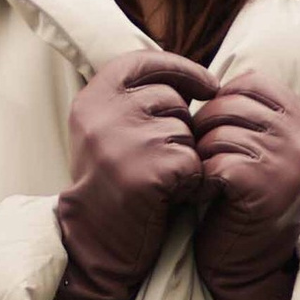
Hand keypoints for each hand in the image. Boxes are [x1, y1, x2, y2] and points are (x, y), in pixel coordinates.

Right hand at [50, 51, 209, 299]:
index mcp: (92, 98)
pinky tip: (168, 194)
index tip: (207, 85)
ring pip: (185, 131)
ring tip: (159, 178)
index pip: (143, 60)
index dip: (180, 69)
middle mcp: (103, 114)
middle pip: (171, 99)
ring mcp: (123, 142)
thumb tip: (196, 78)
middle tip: (160, 157)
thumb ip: (136, 98)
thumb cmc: (112, 180)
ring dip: (184, 154)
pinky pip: (192, 162)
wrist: (95, 239)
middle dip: (180, 125)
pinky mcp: (147, 171)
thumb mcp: (109, 129)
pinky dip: (190, 180)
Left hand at [192, 75, 299, 299]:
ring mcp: (288, 161)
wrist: (249, 255)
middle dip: (203, 129)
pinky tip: (207, 194)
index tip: (216, 135)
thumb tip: (201, 75)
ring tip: (207, 178)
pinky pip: (216, 162)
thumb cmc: (240, 191)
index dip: (218, 104)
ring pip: (218, 132)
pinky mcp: (267, 186)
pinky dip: (201, 179)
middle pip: (228, 104)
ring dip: (201, 156)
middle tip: (203, 160)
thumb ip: (244, 108)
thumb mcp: (253, 141)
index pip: (247, 82)